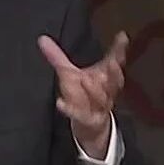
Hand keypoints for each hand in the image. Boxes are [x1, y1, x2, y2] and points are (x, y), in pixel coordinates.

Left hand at [37, 31, 128, 158]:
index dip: (119, 50)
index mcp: (104, 78)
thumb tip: (42, 38)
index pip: (114, 62)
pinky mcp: (88, 120)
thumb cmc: (83, 95)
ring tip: (85, 79)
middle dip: (114, 72)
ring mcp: (99, 107)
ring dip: (95, 89)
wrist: (90, 126)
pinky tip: (59, 103)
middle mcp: (105, 91)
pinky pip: (80, 115)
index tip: (122, 37)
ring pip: (101, 99)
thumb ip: (57, 57)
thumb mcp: (68, 74)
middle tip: (112, 62)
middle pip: (114, 81)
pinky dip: (70, 109)